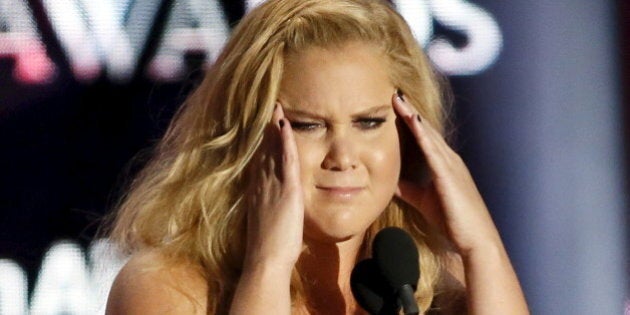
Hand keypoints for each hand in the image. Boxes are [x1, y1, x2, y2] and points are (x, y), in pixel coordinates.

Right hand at [244, 104, 303, 271]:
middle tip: (270, 107)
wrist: (265, 261)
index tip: (265, 126)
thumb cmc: (268, 249)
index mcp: (257, 193)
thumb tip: (271, 208)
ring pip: (272, 150)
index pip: (260, 161)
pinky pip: (286, 161)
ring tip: (277, 107)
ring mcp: (272, 186)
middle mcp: (261, 185)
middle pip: (263, 150)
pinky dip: (285, 142)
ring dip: (275, 128)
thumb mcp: (267, 224)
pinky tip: (286, 126)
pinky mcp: (286, 191)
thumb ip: (268, 211)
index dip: (262, 142)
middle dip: (266, 129)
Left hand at [392, 92, 501, 256]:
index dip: (409, 120)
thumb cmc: (453, 221)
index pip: (424, 136)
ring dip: (413, 115)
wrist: (475, 239)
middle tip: (394, 92)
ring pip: (428, 134)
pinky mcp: (449, 175)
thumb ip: (408, 189)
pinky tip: (411, 120)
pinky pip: (433, 149)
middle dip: (409, 110)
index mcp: (443, 164)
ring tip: (398, 99)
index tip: (395, 105)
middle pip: (425, 129)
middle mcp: (449, 159)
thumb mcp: (424, 200)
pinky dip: (421, 133)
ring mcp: (451, 165)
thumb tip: (390, 181)